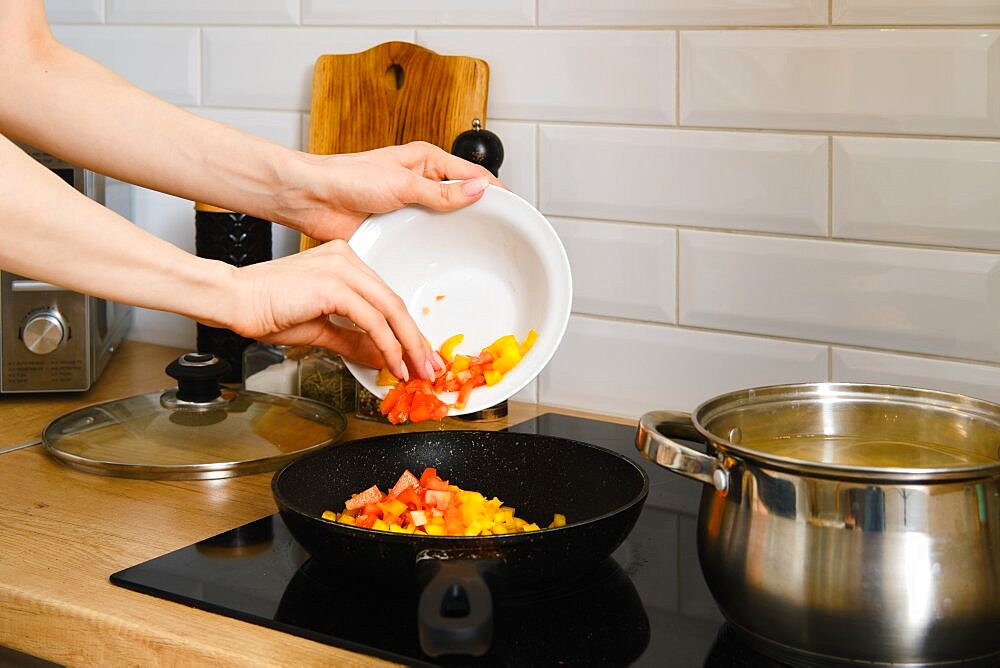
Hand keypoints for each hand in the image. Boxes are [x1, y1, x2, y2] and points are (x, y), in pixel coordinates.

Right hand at [222, 239, 440, 381]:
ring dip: (409, 345)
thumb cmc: (266, 310)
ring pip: (390, 310)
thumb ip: (354, 340)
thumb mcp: (321, 329)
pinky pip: (373, 320)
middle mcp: (347, 258)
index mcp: (344, 261)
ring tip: (418, 370)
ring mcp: (342, 268)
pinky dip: (388, 345)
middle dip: (416, 339)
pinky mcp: (334, 285)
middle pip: (394, 303)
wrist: (233, 300)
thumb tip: (381, 357)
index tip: (418, 354)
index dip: (406, 329)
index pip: (385, 298)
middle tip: (429, 366)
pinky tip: (394, 364)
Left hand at [272, 141, 504, 240]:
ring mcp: (412, 208)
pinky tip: (448, 262)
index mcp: (427, 160)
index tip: (517, 210)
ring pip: (446, 223)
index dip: (496, 192)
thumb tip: (478, 191)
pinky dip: (437, 249)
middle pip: (463, 200)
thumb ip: (441, 191)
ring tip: (482, 255)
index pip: (473, 176)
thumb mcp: (401, 182)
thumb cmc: (347, 177)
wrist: (312, 199)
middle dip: (482, 216)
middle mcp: (422, 183)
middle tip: (505, 238)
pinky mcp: (399, 230)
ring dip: (459, 236)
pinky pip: (425, 240)